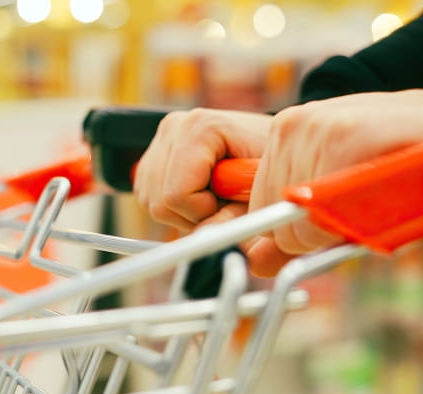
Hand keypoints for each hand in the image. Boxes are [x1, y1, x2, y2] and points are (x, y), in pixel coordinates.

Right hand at [134, 108, 271, 230]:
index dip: (205, 212)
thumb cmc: (272, 167)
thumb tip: (203, 237)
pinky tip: (200, 194)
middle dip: (193, 215)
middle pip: (159, 202)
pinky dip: (173, 207)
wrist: (274, 145)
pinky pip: (148, 199)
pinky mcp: (153, 155)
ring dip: (184, 213)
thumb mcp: (262, 196)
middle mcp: (174, 127)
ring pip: (151, 203)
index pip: (178, 194)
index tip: (231, 202)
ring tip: (216, 197)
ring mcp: (160, 140)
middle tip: (224, 203)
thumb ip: (234, 218)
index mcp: (199, 127)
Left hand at [248, 87, 422, 276]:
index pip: (260, 206)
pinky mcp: (343, 137)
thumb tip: (257, 264)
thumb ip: (295, 228)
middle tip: (362, 201)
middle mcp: (290, 127)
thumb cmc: (400, 169)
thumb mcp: (340, 193)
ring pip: (296, 223)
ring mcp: (313, 129)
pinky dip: (352, 221)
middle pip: (274, 218)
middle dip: (315, 228)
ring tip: (375, 190)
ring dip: (339, 223)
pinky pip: (321, 216)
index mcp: (284, 134)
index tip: (337, 210)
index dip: (298, 227)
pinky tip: (382, 192)